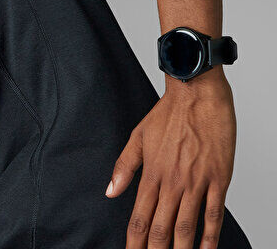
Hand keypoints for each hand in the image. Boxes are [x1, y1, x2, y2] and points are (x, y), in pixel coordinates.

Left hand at [106, 67, 236, 247]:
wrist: (197, 95)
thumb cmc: (168, 114)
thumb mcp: (137, 137)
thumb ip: (124, 167)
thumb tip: (110, 191)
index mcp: (151, 173)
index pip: (138, 217)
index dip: (134, 242)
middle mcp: (172, 182)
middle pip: (160, 228)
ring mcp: (195, 182)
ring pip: (186, 226)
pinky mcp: (218, 179)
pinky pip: (213, 214)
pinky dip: (210, 236)